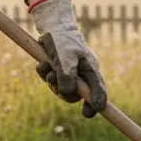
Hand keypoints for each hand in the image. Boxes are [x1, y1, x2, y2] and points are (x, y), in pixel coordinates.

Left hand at [28, 0, 108, 117]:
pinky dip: (44, 75)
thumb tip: (68, 94)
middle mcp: (83, 75)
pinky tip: (42, 64)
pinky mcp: (58, 72)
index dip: (96, 103)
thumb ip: (67, 77)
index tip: (90, 112)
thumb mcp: (65, 58)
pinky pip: (51, 82)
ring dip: (51, 82)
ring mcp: (70, 75)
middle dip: (64, 92)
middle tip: (53, 82)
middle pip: (77, 96)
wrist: (51, 28)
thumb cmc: (63, 41)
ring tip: (47, 69)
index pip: (98, 91)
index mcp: (91, 71)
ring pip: (62, 90)